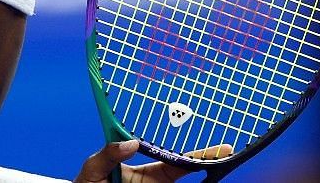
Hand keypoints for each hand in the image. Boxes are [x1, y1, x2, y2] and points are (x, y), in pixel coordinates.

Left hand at [73, 141, 232, 182]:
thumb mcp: (92, 169)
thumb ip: (108, 154)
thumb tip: (132, 141)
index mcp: (143, 171)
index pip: (171, 158)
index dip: (192, 153)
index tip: (212, 146)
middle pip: (185, 171)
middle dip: (206, 161)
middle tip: (227, 152)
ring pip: (182, 182)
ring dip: (200, 172)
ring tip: (219, 163)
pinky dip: (190, 180)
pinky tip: (203, 179)